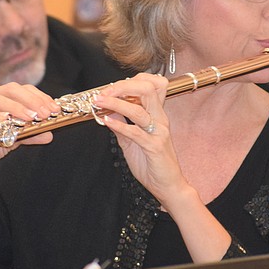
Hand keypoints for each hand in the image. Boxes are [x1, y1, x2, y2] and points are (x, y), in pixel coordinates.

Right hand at [0, 82, 58, 177]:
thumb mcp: (11, 140)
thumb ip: (29, 135)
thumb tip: (49, 134)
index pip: (22, 90)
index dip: (39, 97)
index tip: (53, 109)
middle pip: (9, 89)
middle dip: (30, 100)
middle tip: (44, 114)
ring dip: (14, 107)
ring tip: (29, 118)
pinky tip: (6, 122)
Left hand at [92, 73, 188, 206]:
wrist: (168, 186)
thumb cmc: (152, 164)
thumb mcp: (132, 141)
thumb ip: (122, 125)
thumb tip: (108, 111)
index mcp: (157, 115)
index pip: (150, 85)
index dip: (130, 81)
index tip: (110, 87)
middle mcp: (160, 119)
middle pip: (147, 89)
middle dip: (123, 86)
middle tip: (104, 91)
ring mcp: (158, 132)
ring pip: (139, 110)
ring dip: (116, 103)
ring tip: (100, 102)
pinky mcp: (155, 147)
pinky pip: (136, 132)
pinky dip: (119, 125)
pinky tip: (107, 121)